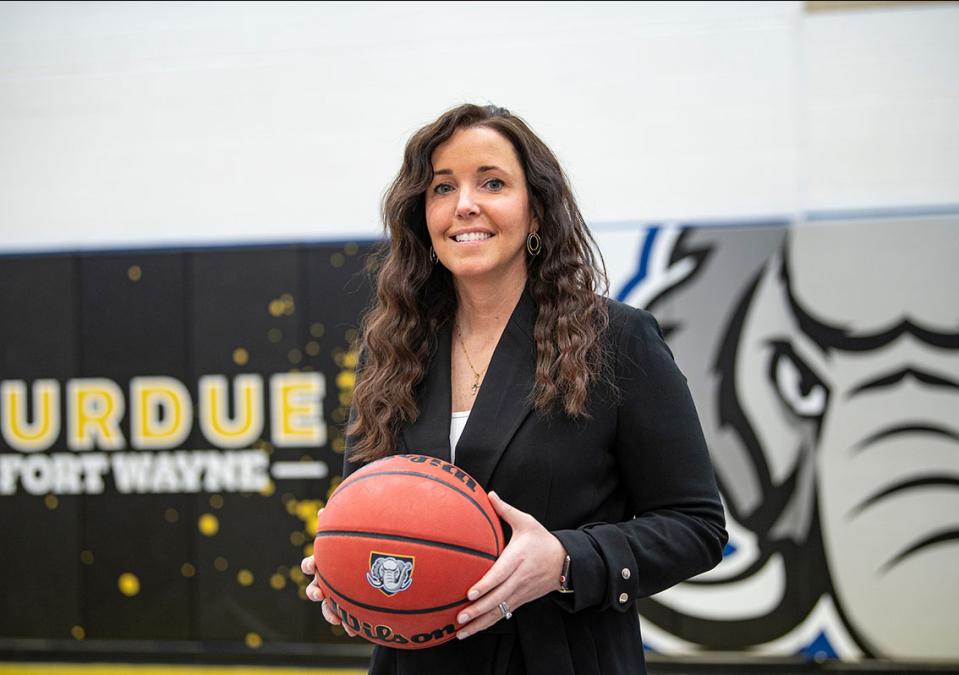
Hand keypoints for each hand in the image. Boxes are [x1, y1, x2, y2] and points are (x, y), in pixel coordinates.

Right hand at [302, 509, 356, 636]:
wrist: (379, 562)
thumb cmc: (364, 544)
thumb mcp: (354, 533)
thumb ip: (339, 526)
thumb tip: (323, 510)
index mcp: (329, 562)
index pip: (312, 564)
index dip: (310, 565)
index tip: (313, 566)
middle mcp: (330, 579)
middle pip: (316, 587)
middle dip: (315, 592)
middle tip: (319, 592)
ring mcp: (340, 593)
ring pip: (328, 606)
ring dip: (329, 612)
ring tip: (334, 619)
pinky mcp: (351, 606)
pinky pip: (347, 617)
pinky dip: (348, 623)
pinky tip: (353, 631)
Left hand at [454, 492, 566, 639]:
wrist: (565, 561)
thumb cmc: (542, 540)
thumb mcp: (527, 522)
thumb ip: (506, 510)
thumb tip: (490, 493)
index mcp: (518, 559)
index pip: (500, 574)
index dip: (486, 585)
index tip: (471, 593)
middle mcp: (519, 578)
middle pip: (498, 598)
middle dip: (478, 609)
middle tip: (460, 617)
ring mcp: (520, 592)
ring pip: (499, 611)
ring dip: (480, 623)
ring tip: (461, 631)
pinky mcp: (521, 600)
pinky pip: (502, 614)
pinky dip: (487, 624)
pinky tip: (472, 631)